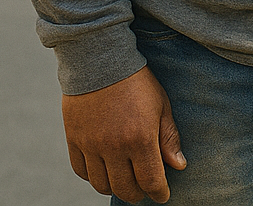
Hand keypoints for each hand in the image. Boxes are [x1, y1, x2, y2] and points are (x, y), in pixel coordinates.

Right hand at [62, 66, 185, 203]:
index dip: (159, 193)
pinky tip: (103, 170)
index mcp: (140, 138)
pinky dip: (92, 177)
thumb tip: (178, 166)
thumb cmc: (137, 81)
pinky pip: (81, 171)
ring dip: (115, 188)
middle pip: (125, 188)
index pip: (151, 181)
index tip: (163, 195)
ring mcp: (91, 144)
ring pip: (101, 184)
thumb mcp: (161, 105)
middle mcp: (114, 146)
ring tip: (124, 181)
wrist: (100, 60)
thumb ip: (169, 138)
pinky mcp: (74, 139)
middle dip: (138, 194)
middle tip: (144, 189)